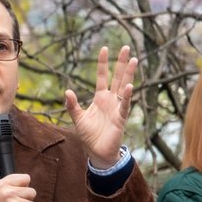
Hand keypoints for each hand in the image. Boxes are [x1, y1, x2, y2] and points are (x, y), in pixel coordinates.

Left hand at [64, 45, 136, 168]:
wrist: (98, 153)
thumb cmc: (89, 136)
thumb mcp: (78, 119)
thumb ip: (72, 105)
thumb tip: (67, 91)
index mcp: (100, 98)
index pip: (102, 77)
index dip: (103, 63)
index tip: (104, 48)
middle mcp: (110, 100)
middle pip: (117, 77)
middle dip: (121, 63)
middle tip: (126, 47)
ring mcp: (117, 108)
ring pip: (123, 87)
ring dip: (129, 74)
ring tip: (134, 60)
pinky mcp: (120, 118)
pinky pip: (124, 105)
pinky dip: (126, 96)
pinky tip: (128, 86)